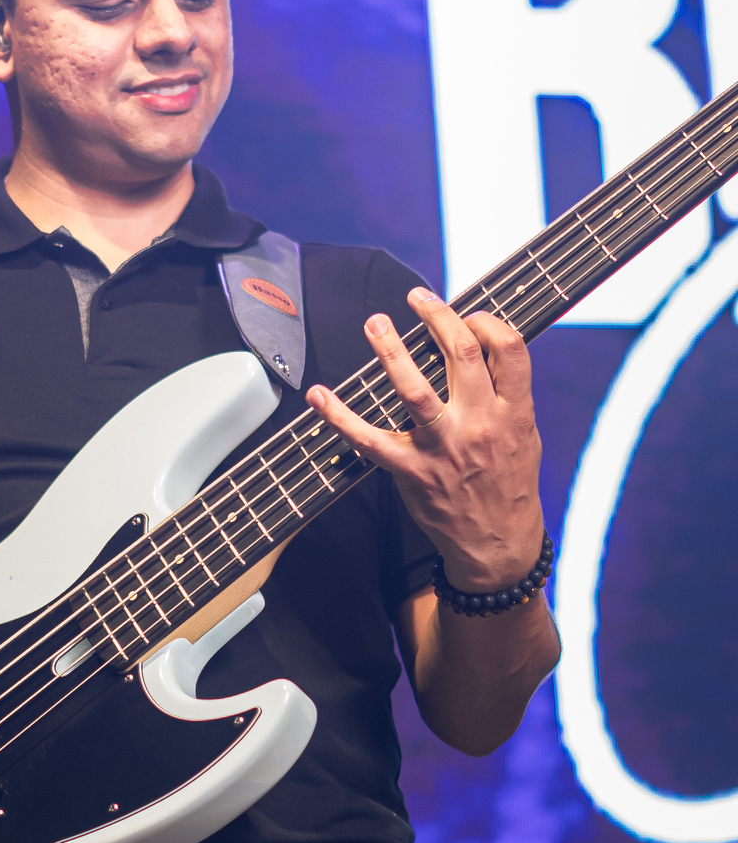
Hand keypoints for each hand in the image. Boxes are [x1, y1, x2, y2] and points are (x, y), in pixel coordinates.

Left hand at [306, 288, 544, 591]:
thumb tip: (480, 345)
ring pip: (414, 389)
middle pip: (461, 354)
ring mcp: (444, 449)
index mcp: (514, 413)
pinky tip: (319, 395)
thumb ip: (506, 393)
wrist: (497, 545)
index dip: (486, 320)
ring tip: (375, 324)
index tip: (467, 312)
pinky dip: (339, 417)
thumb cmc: (508, 484)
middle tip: (416, 297)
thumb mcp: (524, 434)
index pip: (508, 348)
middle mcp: (480, 425)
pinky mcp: (412, 472)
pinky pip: (369, 441)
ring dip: (390, 350)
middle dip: (436, 316)